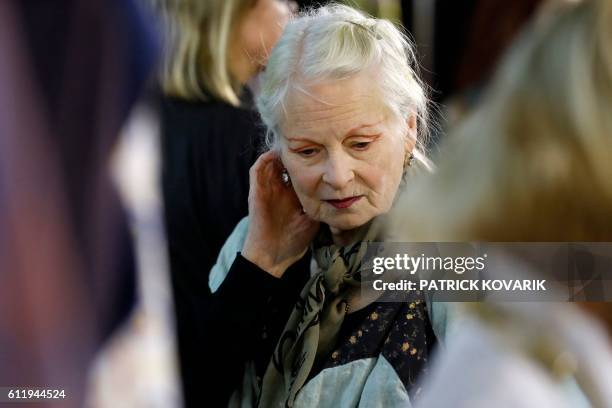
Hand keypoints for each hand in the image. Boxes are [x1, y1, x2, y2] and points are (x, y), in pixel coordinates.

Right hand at [242, 151, 319, 277]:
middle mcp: (279, 189)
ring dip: (280, 152)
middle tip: (308, 141)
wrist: (272, 256)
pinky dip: (265, 160)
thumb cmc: (293, 241)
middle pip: (286, 163)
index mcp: (292, 195)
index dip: (309, 161)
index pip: (300, 171)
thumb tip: (340, 194)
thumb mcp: (313, 219)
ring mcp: (267, 189)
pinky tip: (275, 154)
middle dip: (295, 152)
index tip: (322, 150)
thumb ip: (322, 206)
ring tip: (291, 143)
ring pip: (271, 162)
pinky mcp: (256, 192)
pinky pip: (257, 170)